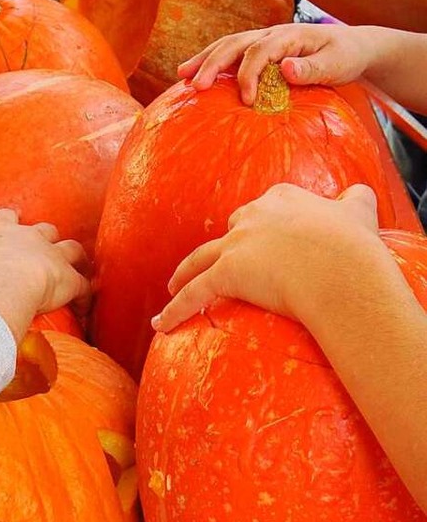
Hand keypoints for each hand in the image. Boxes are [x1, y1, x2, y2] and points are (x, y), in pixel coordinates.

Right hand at [0, 209, 90, 343]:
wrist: (8, 282)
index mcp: (0, 231)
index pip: (6, 218)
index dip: (9, 221)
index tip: (10, 223)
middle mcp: (30, 237)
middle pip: (45, 230)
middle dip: (47, 239)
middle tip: (45, 251)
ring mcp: (54, 254)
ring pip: (72, 249)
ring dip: (73, 259)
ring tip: (74, 269)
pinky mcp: (70, 277)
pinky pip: (84, 284)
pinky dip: (86, 292)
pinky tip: (87, 303)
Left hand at [152, 184, 380, 331]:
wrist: (341, 268)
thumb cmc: (353, 244)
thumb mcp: (359, 211)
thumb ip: (355, 199)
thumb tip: (357, 196)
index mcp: (282, 198)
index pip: (264, 208)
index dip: (263, 224)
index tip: (265, 237)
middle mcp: (254, 215)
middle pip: (232, 228)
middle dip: (227, 244)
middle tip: (223, 262)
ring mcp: (237, 243)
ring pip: (201, 257)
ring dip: (185, 271)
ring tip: (174, 284)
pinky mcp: (227, 272)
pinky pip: (194, 294)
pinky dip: (175, 310)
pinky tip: (161, 324)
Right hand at [177, 23, 394, 103]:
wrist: (352, 46)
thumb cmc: (344, 56)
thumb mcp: (336, 64)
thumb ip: (312, 68)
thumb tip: (285, 69)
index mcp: (288, 36)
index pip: (260, 51)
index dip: (249, 74)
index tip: (246, 100)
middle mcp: (271, 34)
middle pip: (235, 44)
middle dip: (212, 64)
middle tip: (197, 87)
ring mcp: (263, 40)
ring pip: (228, 45)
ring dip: (204, 60)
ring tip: (182, 76)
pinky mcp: (260, 51)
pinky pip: (231, 54)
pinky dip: (212, 62)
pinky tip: (195, 76)